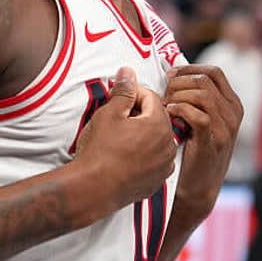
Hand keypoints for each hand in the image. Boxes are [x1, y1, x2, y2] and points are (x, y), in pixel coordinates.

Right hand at [76, 67, 177, 209]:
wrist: (93, 189)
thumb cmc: (100, 150)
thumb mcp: (108, 114)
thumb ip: (123, 91)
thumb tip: (128, 72)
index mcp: (159, 124)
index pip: (150, 97)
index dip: (131, 95)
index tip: (116, 101)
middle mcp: (168, 144)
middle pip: (156, 118)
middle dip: (138, 114)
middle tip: (115, 120)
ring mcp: (164, 165)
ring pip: (156, 139)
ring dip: (142, 135)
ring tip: (119, 140)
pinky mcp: (157, 180)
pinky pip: (154, 160)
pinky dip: (144, 155)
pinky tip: (125, 157)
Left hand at [163, 65, 243, 215]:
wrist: (197, 187)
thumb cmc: (191, 149)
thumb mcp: (198, 119)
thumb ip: (192, 98)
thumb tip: (169, 71)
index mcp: (231, 103)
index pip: (214, 72)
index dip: (188, 69)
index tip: (168, 76)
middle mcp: (233, 113)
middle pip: (205, 80)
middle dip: (178, 83)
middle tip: (163, 95)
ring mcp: (226, 128)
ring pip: (202, 95)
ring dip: (176, 97)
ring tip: (164, 106)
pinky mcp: (213, 143)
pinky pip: (198, 116)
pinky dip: (179, 110)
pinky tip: (169, 115)